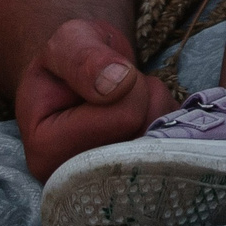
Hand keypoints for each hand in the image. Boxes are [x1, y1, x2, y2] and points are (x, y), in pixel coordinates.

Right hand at [13, 17, 174, 179]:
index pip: (124, 116)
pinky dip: (167, 117)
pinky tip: (141, 112)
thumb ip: (84, 57)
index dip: (127, 84)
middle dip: (144, 97)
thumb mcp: (69, 41)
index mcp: (46, 152)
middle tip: (117, 87)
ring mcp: (110, 184)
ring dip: (156, 104)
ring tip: (126, 97)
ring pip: (165, 136)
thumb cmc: (71, 58)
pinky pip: (179, 142)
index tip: (102, 76)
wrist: (83, 76)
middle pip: (147, 130)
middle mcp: (76, 180)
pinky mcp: (138, 179)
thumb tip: (116, 83)